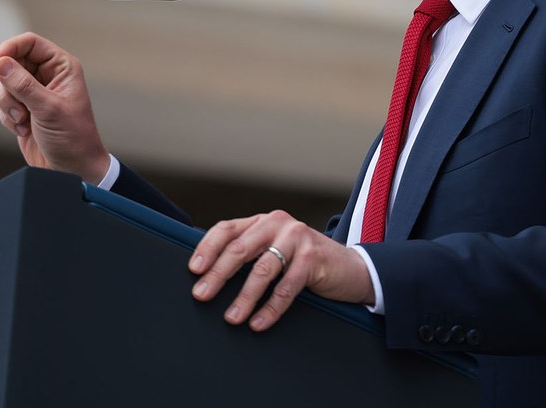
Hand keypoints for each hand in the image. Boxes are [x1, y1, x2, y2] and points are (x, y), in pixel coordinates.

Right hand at [0, 32, 109, 183]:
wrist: (72, 170)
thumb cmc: (72, 139)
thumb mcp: (48, 109)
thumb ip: (23, 85)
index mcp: (61, 67)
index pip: (29, 43)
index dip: (9, 49)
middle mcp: (48, 75)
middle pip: (11, 63)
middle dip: (8, 87)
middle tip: (18, 107)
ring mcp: (34, 92)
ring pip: (3, 84)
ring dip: (7, 105)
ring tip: (23, 122)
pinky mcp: (23, 108)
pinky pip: (2, 103)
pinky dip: (7, 117)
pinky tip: (23, 130)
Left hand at [188, 210, 375, 330]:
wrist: (352, 268)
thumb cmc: (305, 262)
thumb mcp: (276, 251)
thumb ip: (251, 254)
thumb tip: (210, 275)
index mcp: (263, 221)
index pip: (227, 229)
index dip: (207, 248)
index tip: (193, 269)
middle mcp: (277, 224)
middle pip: (239, 249)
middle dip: (218, 274)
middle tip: (201, 295)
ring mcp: (296, 238)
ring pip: (262, 270)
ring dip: (244, 297)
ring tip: (231, 317)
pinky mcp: (312, 258)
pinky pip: (286, 287)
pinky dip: (270, 308)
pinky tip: (258, 323)